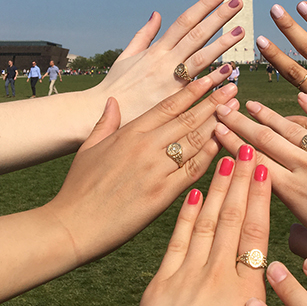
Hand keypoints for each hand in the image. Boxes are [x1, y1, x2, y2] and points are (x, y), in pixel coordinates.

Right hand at [44, 65, 238, 266]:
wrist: (71, 227)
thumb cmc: (78, 188)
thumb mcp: (89, 148)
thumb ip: (106, 122)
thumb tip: (114, 100)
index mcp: (130, 132)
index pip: (168, 104)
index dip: (193, 90)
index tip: (211, 78)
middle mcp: (145, 146)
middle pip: (188, 118)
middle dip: (213, 102)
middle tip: (233, 88)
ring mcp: (155, 169)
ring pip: (195, 141)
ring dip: (217, 124)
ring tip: (235, 112)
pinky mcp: (162, 194)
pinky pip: (193, 170)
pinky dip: (210, 156)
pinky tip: (224, 146)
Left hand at [50, 148, 283, 305]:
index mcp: (245, 292)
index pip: (256, 234)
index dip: (260, 200)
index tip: (264, 171)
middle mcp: (217, 274)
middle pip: (232, 218)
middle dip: (241, 181)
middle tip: (246, 149)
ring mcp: (187, 275)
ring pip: (206, 222)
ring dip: (217, 188)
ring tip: (225, 158)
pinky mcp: (162, 282)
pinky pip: (177, 240)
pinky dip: (185, 216)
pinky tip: (193, 194)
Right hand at [92, 0, 245, 125]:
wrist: (97, 114)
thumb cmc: (115, 86)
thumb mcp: (126, 56)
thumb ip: (144, 35)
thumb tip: (157, 14)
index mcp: (155, 50)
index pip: (183, 22)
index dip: (203, 6)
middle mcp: (164, 62)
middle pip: (196, 35)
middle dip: (218, 18)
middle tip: (238, 2)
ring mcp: (169, 82)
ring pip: (200, 59)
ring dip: (222, 45)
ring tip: (241, 31)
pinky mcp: (171, 102)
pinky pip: (196, 89)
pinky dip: (213, 79)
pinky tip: (231, 70)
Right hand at [215, 92, 306, 267]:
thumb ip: (296, 241)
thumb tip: (289, 233)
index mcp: (294, 193)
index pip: (254, 164)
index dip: (232, 145)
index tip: (215, 130)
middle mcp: (306, 167)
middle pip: (265, 140)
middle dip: (239, 123)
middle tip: (221, 107)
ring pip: (291, 128)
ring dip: (268, 114)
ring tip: (249, 102)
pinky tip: (300, 98)